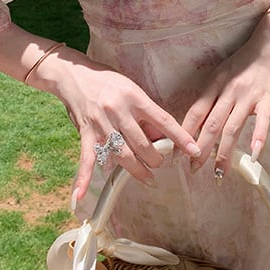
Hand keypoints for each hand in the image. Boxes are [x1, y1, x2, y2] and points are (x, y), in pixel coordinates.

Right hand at [36, 49, 201, 204]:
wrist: (75, 75)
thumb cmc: (109, 82)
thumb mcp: (134, 90)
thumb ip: (147, 113)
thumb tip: (162, 136)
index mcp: (135, 98)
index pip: (163, 121)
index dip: (180, 137)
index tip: (194, 150)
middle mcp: (119, 111)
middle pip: (142, 144)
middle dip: (155, 159)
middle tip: (161, 163)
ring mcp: (101, 124)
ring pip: (122, 154)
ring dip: (137, 170)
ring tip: (149, 178)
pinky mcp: (86, 133)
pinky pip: (86, 158)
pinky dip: (84, 177)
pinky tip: (81, 194)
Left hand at [181, 11, 269, 175]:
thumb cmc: (243, 63)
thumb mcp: (220, 75)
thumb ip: (210, 98)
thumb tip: (194, 124)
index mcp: (214, 85)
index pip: (195, 113)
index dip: (184, 134)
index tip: (177, 154)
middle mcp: (229, 91)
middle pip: (212, 124)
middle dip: (201, 149)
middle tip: (194, 169)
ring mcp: (249, 96)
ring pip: (233, 128)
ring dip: (224, 153)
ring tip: (218, 173)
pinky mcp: (269, 99)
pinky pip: (263, 121)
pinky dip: (259, 138)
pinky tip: (254, 155)